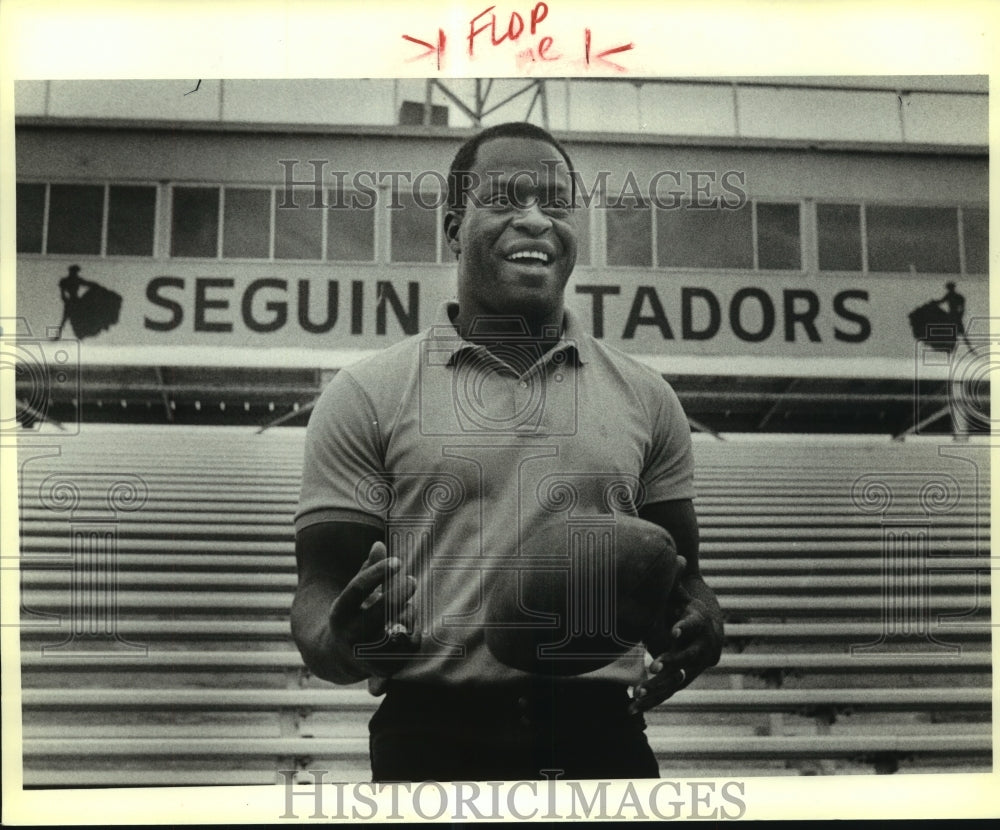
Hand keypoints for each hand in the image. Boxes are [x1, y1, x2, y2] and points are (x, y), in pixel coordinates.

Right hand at [328, 541, 420, 676]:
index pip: (358, 588)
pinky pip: (410, 644)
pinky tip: (408, 625)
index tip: (398, 561)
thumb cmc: (354, 614)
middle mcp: (349, 635)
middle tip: (412, 580)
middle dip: (399, 593)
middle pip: (379, 612)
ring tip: (406, 608)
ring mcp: (366, 655)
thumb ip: (369, 569)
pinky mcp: (384, 668)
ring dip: (408, 613)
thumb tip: (379, 543)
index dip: (378, 572)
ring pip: (398, 628)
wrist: (338, 656)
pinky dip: (414, 631)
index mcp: (339, 612)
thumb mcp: (355, 593)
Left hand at [629, 577, 723, 714]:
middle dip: (670, 662)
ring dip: (656, 687)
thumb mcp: (682, 593)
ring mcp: (692, 668)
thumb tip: (677, 556)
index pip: (691, 625)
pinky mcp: (679, 681)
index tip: (671, 630)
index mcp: (698, 625)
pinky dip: (650, 700)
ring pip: (675, 680)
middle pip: (686, 658)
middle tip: (653, 666)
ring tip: (637, 693)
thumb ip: (676, 579)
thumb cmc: (687, 607)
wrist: (708, 630)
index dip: (682, 628)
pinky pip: (665, 693)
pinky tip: (631, 708)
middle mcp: (700, 649)